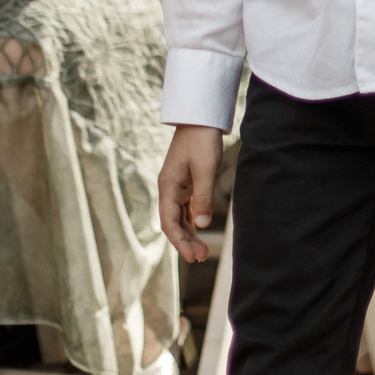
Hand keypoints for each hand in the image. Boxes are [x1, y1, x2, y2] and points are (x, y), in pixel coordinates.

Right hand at [155, 124, 224, 265]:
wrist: (200, 117)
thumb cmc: (201, 140)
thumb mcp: (205, 168)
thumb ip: (203, 197)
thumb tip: (201, 226)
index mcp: (168, 186)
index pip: (169, 222)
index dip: (180, 241)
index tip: (192, 256)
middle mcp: (169, 188)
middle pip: (173, 222)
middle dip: (185, 242)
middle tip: (201, 258)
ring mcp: (177, 185)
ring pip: (179, 216)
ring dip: (189, 233)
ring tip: (202, 250)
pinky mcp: (186, 181)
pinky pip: (186, 207)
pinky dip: (192, 220)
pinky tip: (200, 229)